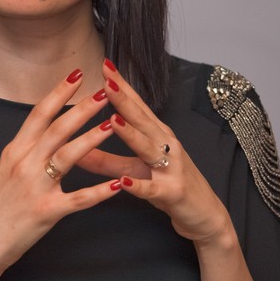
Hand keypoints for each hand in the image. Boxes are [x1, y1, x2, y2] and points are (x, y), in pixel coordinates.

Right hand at [0, 69, 122, 280]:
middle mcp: (24, 163)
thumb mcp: (4, 170)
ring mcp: (35, 187)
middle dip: (82, 108)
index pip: (39, 114)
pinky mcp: (47, 211)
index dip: (58, 93)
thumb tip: (43, 131)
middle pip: (57, 128)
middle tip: (105, 91)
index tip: (76, 75)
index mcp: (14, 151)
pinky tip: (119, 184)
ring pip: (68, 156)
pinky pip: (79, 198)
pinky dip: (101, 191)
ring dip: (93, 137)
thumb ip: (25, 151)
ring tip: (114, 123)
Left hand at [76, 59, 231, 244]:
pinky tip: (124, 182)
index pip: (137, 105)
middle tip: (106, 80)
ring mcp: (172, 167)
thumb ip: (105, 160)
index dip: (122, 86)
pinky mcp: (173, 192)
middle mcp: (166, 145)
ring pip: (149, 148)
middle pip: (143, 119)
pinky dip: (139, 185)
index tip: (104, 65)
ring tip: (112, 120)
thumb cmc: (169, 186)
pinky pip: (153, 188)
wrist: (205, 215)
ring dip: (131, 134)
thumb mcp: (134, 170)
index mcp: (157, 135)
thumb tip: (74, 148)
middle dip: (124, 99)